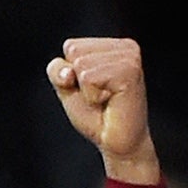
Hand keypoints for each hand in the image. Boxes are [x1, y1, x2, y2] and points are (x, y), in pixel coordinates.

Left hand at [48, 38, 158, 183]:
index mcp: (113, 46)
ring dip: (86, 91)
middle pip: (74, 51)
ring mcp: (130, 57)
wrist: (116, 141)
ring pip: (81, 64)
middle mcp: (126, 47)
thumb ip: (58, 70)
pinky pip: (89, 78)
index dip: (70, 73)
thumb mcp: (68, 88)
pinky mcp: (130, 71)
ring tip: (106, 100)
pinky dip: (92, 96)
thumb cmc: (95, 115)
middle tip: (99, 97)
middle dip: (77, 81)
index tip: (91, 89)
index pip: (71, 46)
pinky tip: (110, 101)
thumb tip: (69, 71)